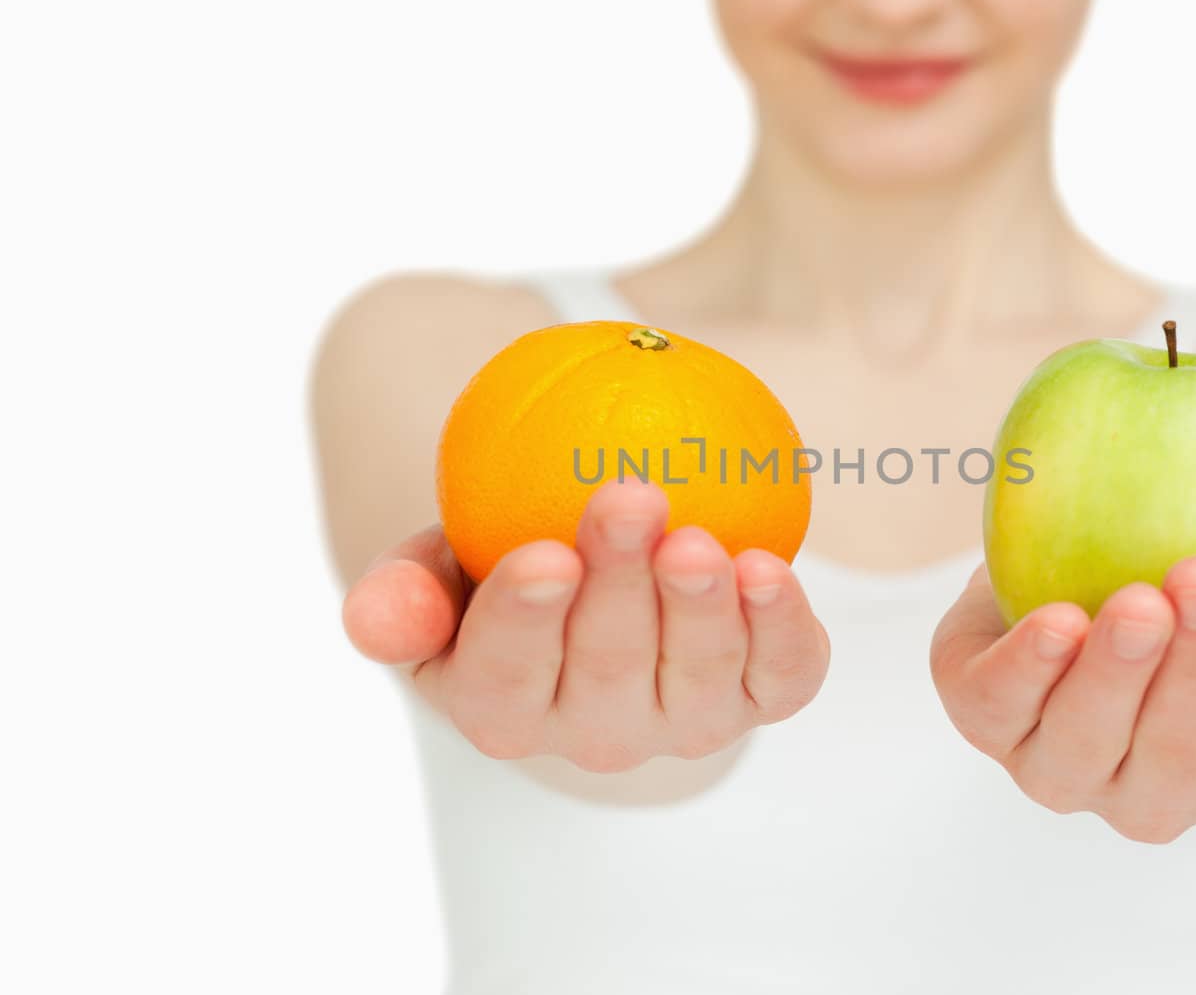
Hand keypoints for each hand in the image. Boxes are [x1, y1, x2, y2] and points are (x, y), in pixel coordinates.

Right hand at [341, 477, 829, 770]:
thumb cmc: (498, 563)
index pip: (504, 675)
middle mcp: (594, 734)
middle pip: (608, 666)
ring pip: (698, 678)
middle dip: (621, 584)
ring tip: (700, 540)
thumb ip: (403, 598)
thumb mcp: (434, 571)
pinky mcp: (757, 699)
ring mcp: (682, 722)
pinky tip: (772, 569)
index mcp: (501, 710)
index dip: (524, 620)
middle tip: (630, 497)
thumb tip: (376, 618)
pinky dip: (783, 630)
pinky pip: (782, 676)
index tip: (542, 553)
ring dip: (703, 609)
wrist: (600, 579)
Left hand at [929, 557, 1195, 842]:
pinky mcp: (985, 718)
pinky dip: (1026, 669)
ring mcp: (1059, 769)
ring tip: (1139, 599)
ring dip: (1116, 672)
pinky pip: (996, 709)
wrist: (1090, 545)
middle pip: (1179, 755)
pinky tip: (1058, 622)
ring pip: (1086, 744)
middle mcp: (1146, 797)